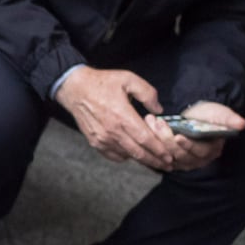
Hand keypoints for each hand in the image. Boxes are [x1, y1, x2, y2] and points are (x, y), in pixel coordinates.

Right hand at [55, 66, 171, 169]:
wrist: (75, 88)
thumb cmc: (101, 83)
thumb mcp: (128, 79)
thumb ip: (147, 93)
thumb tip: (159, 109)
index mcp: (122, 116)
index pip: (146, 139)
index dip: (159, 149)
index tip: (169, 155)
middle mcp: (112, 131)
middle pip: (139, 152)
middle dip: (155, 160)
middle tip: (167, 165)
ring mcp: (103, 139)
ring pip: (127, 155)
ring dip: (142, 160)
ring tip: (154, 162)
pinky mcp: (95, 142)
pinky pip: (114, 155)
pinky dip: (126, 157)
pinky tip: (133, 154)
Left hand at [146, 100, 244, 170]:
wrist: (195, 115)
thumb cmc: (208, 115)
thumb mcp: (220, 113)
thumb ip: (228, 119)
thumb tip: (241, 124)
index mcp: (211, 151)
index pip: (199, 152)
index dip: (188, 145)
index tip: (179, 136)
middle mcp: (197, 160)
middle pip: (180, 155)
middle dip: (167, 138)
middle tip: (157, 122)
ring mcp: (182, 161)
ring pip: (167, 155)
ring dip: (157, 139)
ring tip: (151, 121)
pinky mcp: (170, 159)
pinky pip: (159, 155)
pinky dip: (152, 143)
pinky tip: (146, 129)